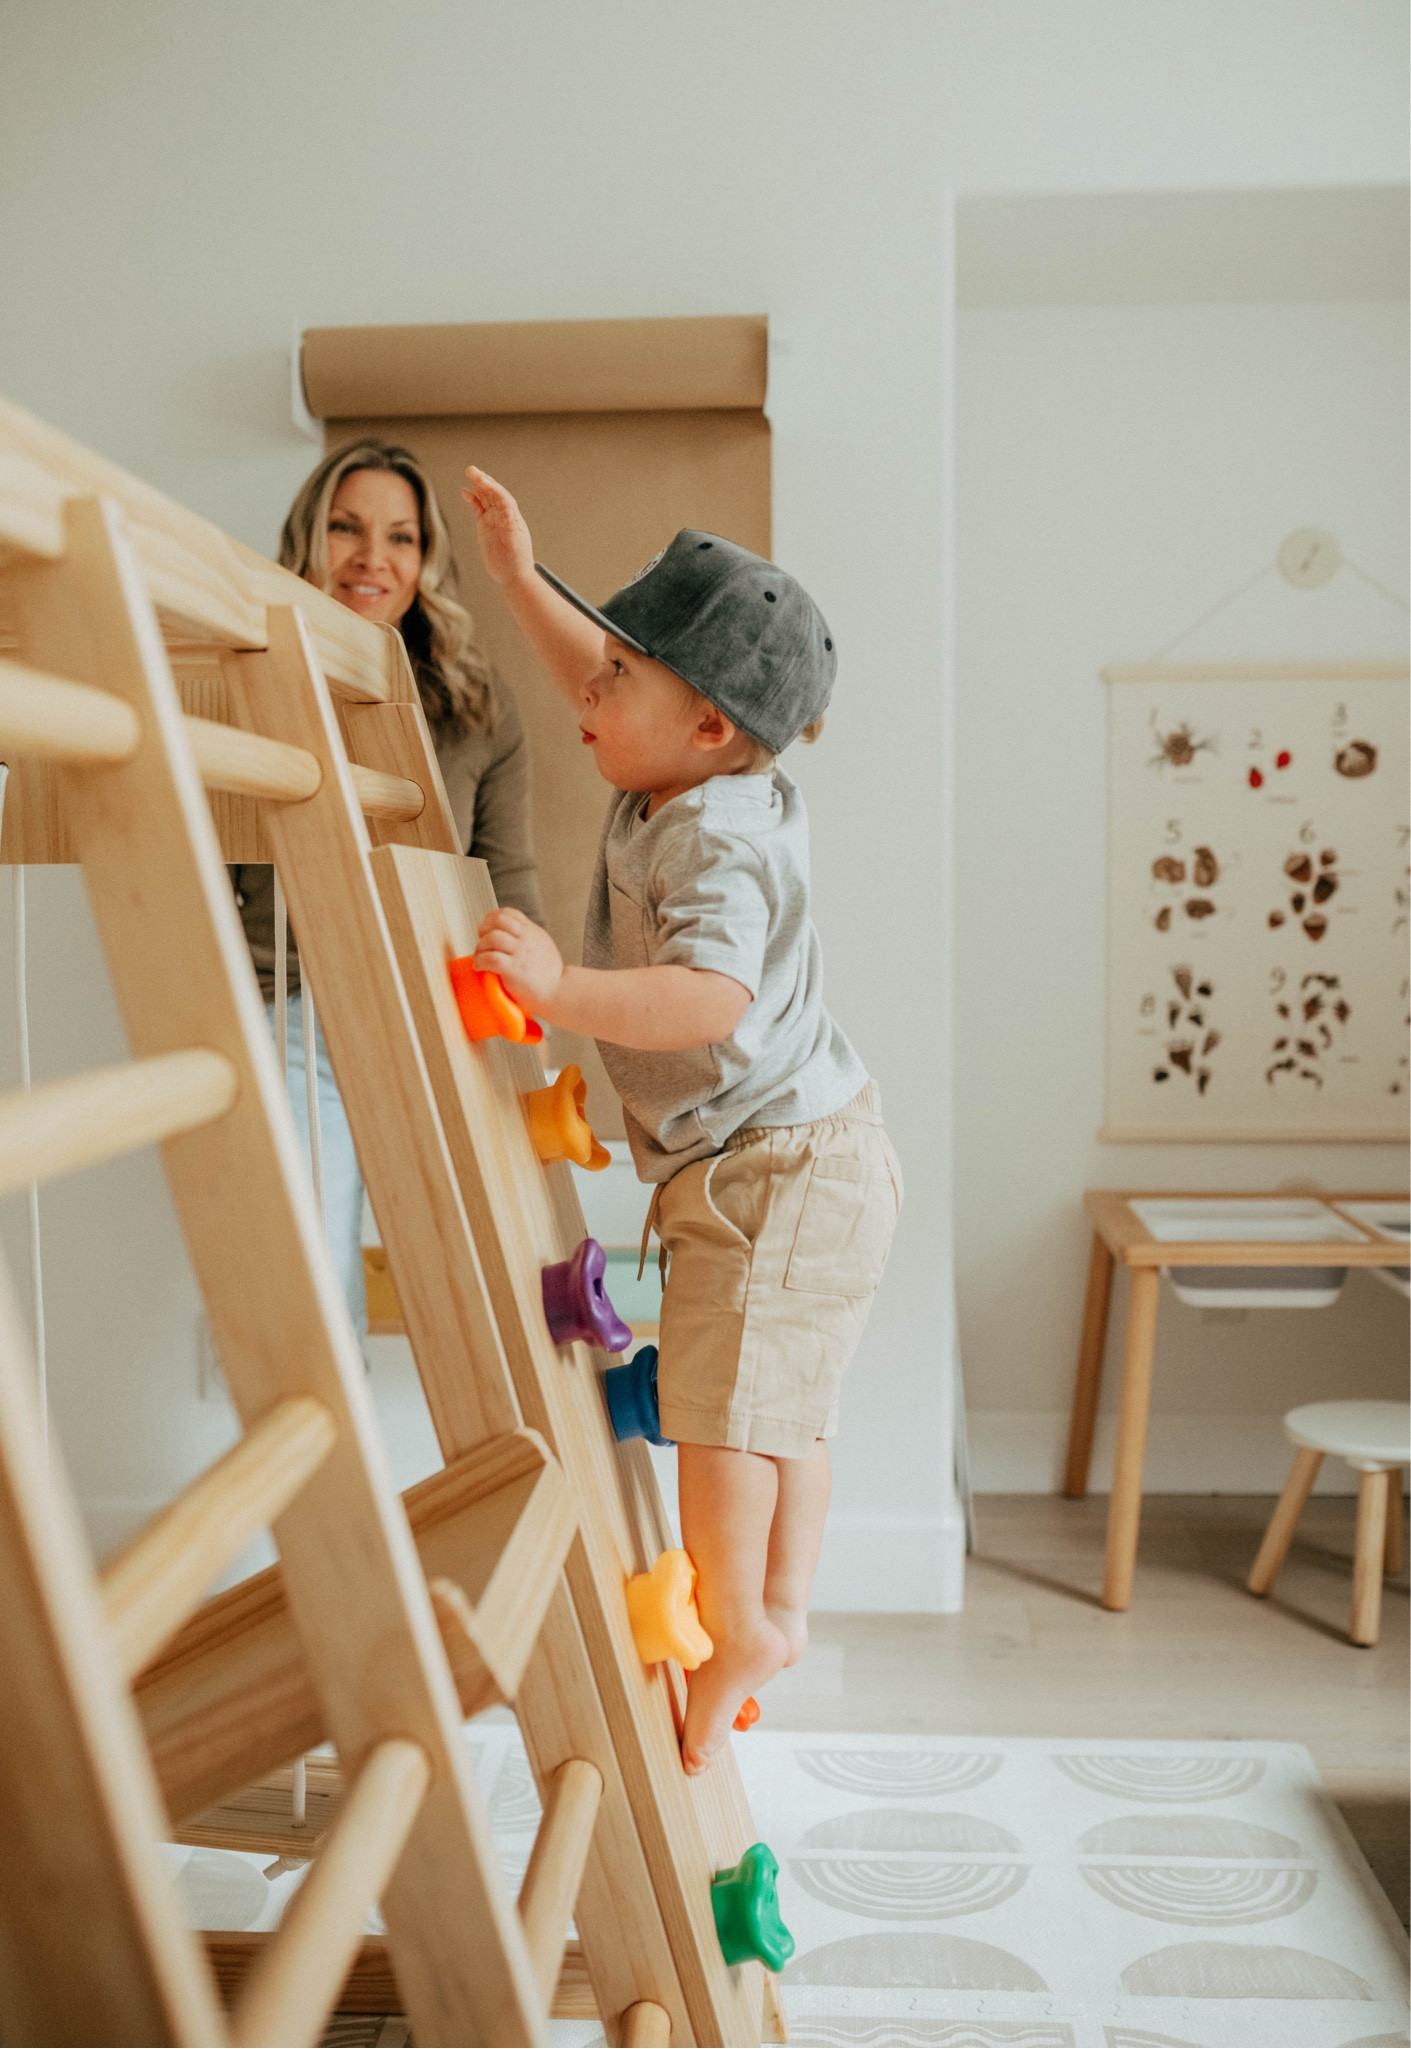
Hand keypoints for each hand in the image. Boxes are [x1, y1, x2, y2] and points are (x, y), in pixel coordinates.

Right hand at [463, 466, 535, 587]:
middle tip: (471, 470)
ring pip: (485, 497)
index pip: (502, 497)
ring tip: (469, 473)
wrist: (513, 575)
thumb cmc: (515, 561)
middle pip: (493, 493)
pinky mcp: (485, 525)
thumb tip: (506, 509)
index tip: (481, 480)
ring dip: (478, 485)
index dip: (491, 487)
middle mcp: (504, 515)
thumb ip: (509, 525)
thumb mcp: (513, 543)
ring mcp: (494, 519)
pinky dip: (473, 499)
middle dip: (483, 481)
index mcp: (512, 517)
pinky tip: (466, 492)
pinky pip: (478, 508)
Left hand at [474, 908, 563, 1010]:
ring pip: (493, 937)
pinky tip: (480, 967)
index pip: (509, 913)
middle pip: (498, 920)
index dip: (492, 918)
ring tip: (480, 957)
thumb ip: (528, 938)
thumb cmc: (548, 975)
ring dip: (480, 947)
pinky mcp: (514, 969)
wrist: (559, 993)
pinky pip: (491, 958)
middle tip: (482, 943)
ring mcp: (521, 953)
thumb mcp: (542, 946)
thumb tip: (509, 935)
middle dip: (484, 929)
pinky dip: (480, 961)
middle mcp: (527, 939)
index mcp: (532, 931)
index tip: (487, 929)